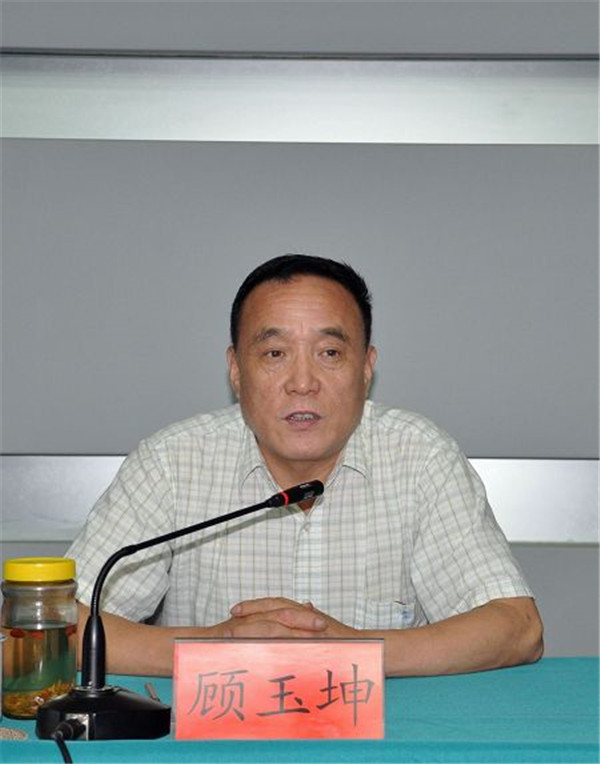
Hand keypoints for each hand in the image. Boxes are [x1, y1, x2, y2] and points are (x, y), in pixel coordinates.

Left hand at [220, 597, 357, 638]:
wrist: (367, 649)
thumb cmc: (346, 642)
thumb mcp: (325, 626)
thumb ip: (311, 615)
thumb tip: (305, 604)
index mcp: (304, 613)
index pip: (275, 605)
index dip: (255, 606)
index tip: (236, 610)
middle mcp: (305, 617)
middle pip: (272, 608)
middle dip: (250, 612)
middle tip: (230, 616)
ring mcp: (308, 627)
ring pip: (278, 619)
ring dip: (255, 623)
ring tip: (235, 628)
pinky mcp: (313, 638)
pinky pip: (290, 637)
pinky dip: (272, 638)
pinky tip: (257, 643)